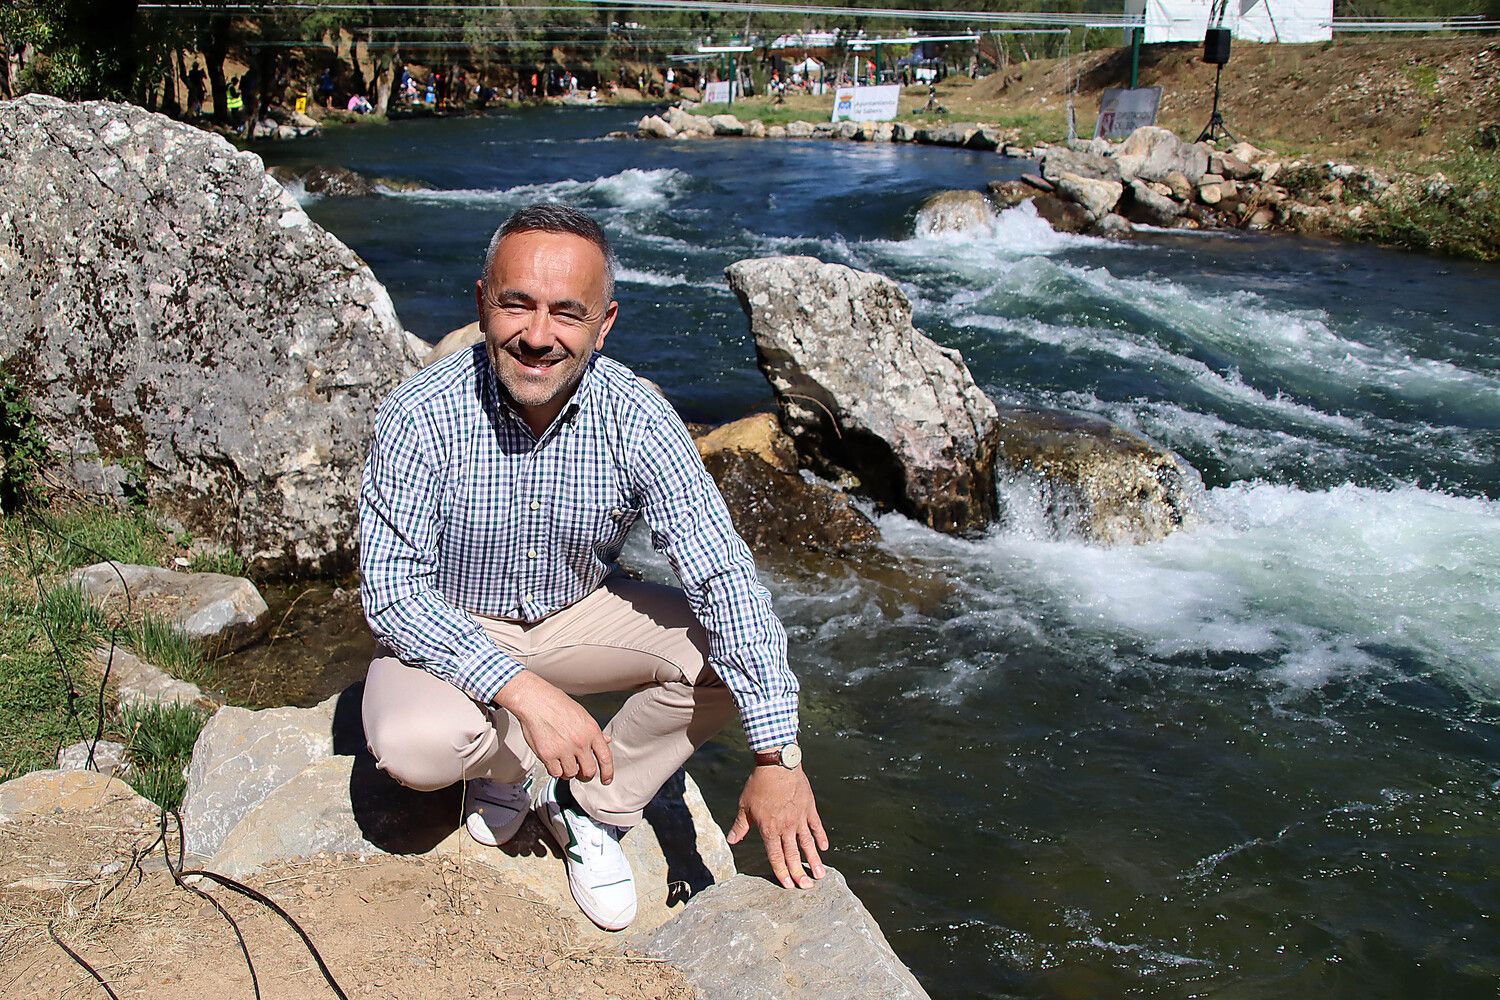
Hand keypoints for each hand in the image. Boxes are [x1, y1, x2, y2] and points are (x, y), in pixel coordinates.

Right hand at [494, 670, 612, 783]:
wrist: (536, 700)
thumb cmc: (556, 704)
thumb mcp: (582, 714)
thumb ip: (593, 732)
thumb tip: (605, 741)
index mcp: (591, 731)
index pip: (605, 758)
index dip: (608, 773)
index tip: (606, 779)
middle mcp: (580, 742)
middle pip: (589, 771)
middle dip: (586, 775)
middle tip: (581, 773)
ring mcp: (564, 749)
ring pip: (571, 774)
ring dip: (568, 771)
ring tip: (564, 762)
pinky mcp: (548, 755)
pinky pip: (556, 773)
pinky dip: (555, 771)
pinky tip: (554, 762)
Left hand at [726, 765, 828, 888]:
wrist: (778, 765)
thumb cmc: (758, 785)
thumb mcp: (745, 806)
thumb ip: (740, 826)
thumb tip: (731, 841)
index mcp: (769, 829)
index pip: (776, 856)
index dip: (781, 872)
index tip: (788, 885)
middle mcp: (786, 827)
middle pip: (793, 855)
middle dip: (799, 873)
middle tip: (806, 887)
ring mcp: (799, 818)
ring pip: (808, 844)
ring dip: (814, 860)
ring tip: (820, 875)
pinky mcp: (809, 808)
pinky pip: (816, 826)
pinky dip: (820, 837)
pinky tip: (824, 847)